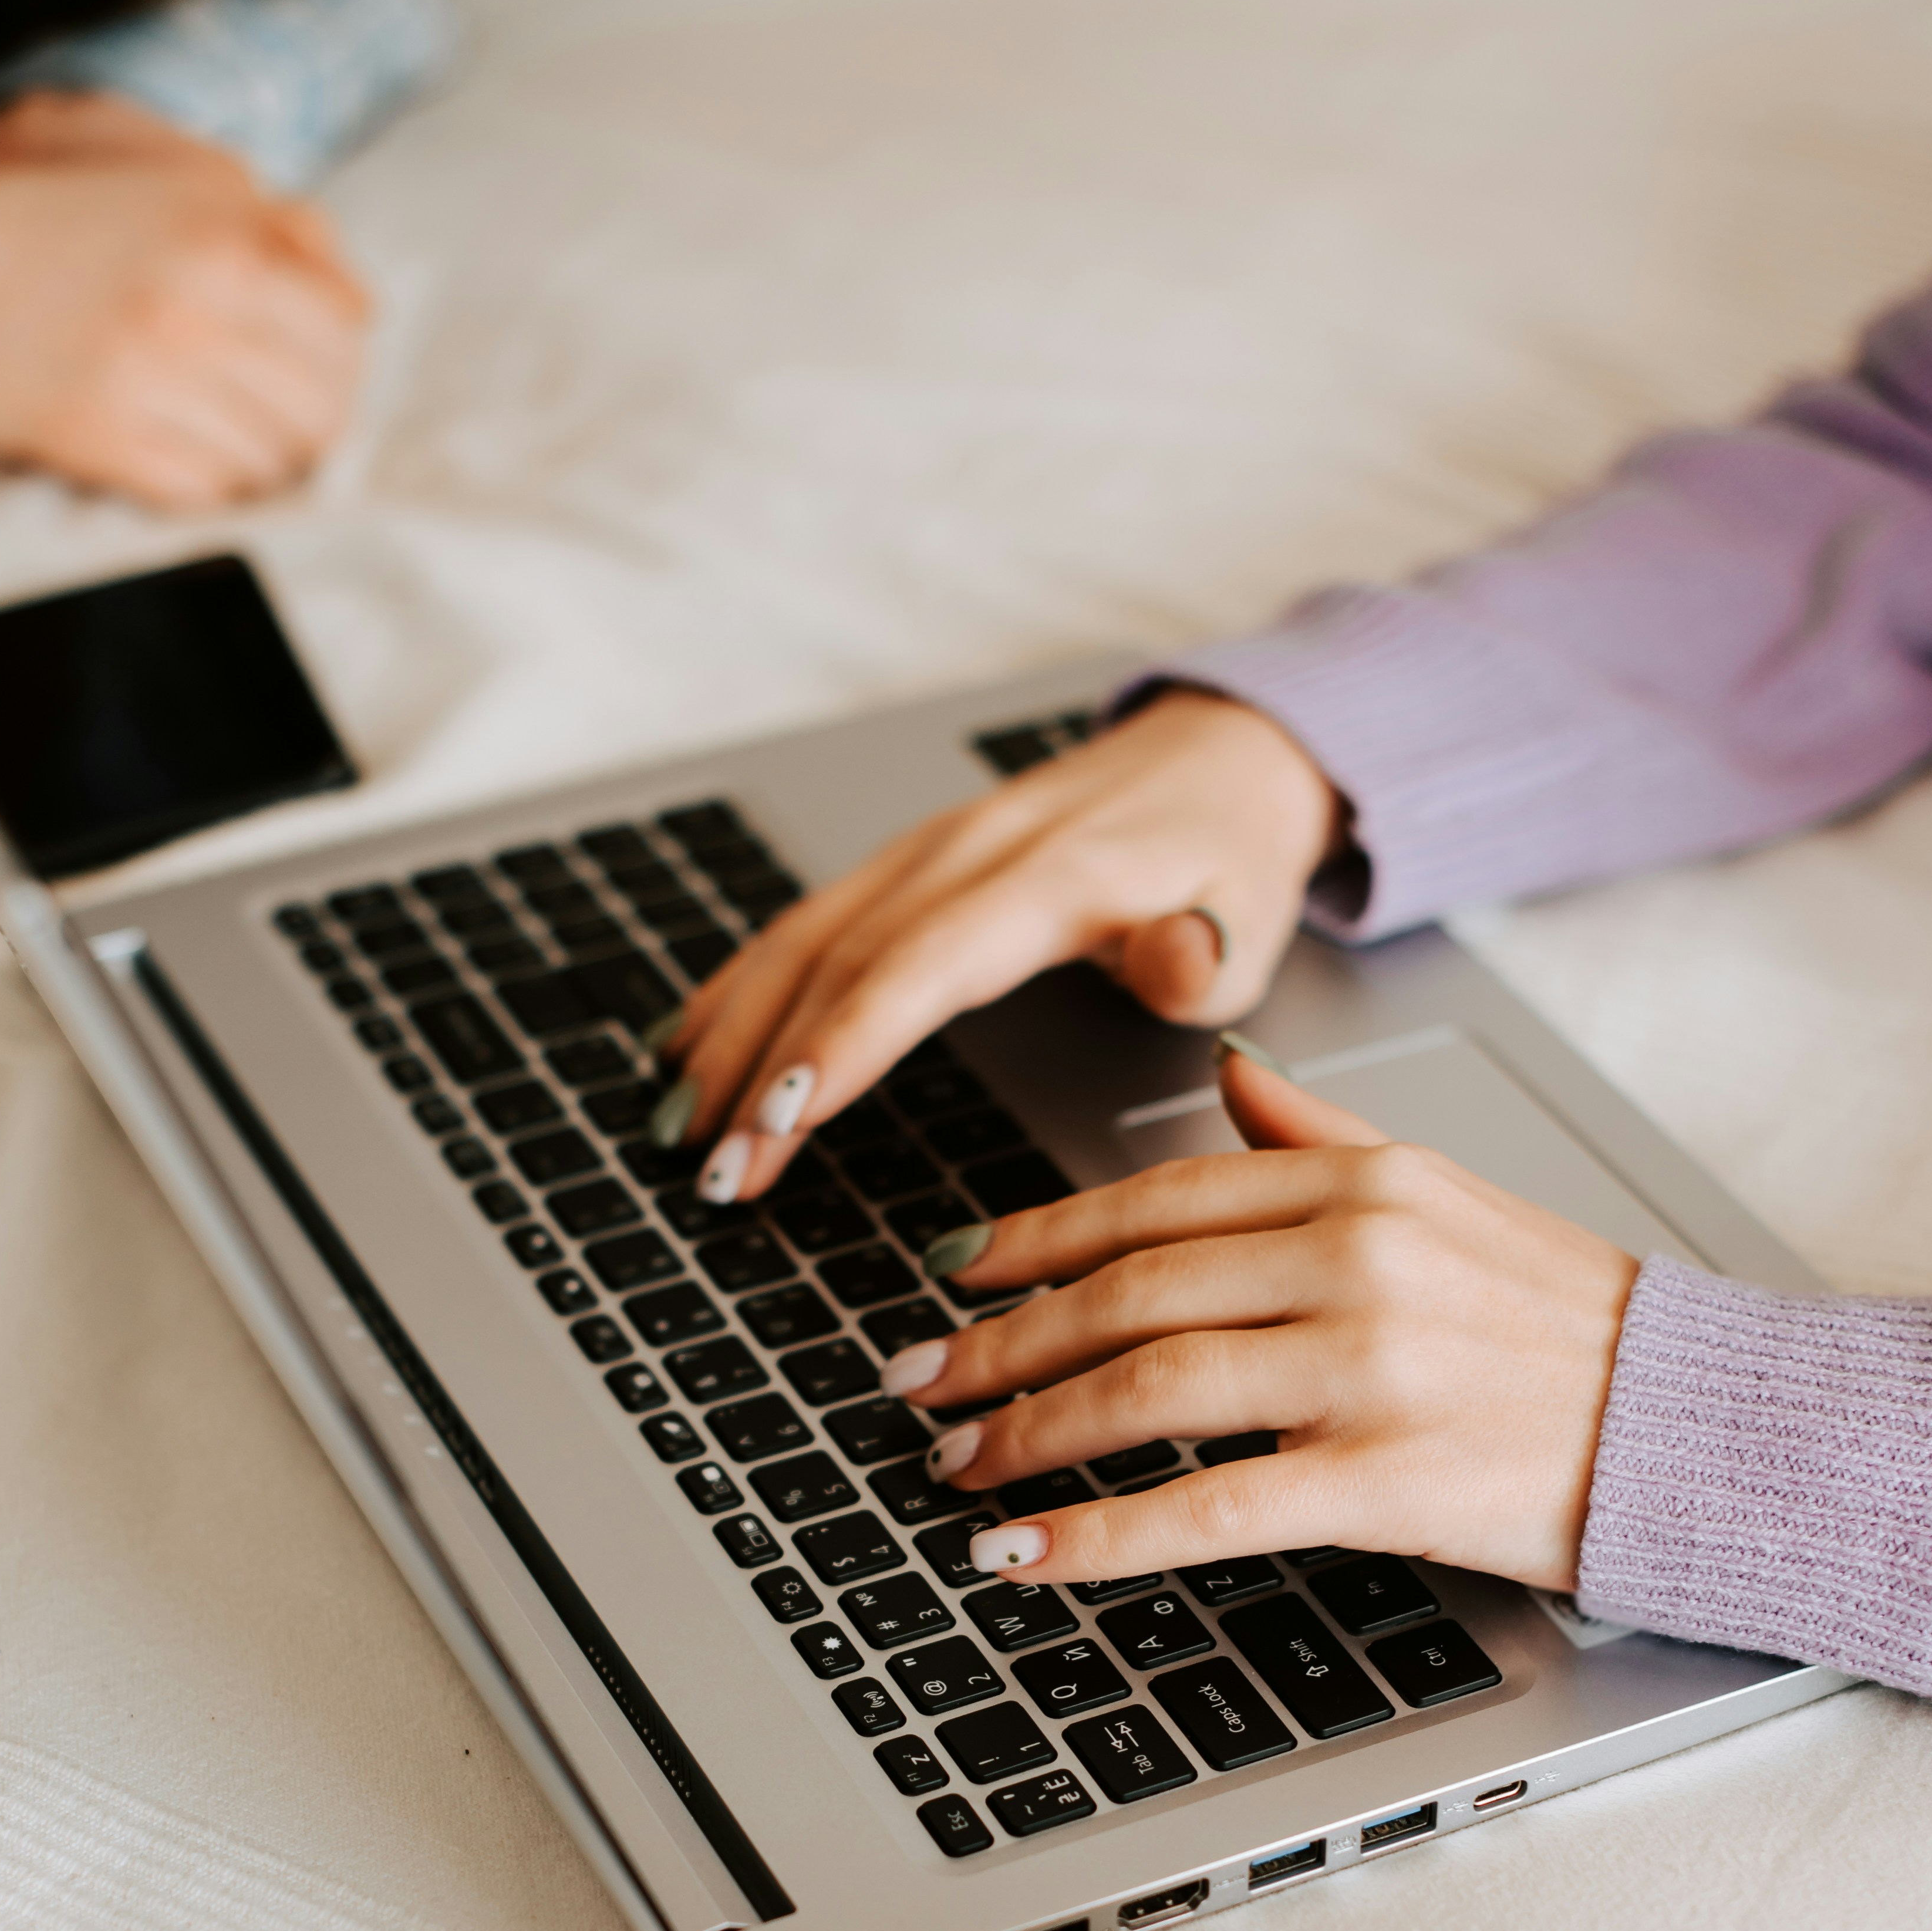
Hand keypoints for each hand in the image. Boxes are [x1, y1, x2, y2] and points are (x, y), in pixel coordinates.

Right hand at [0, 91, 370, 509]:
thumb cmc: (62, 209)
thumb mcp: (177, 170)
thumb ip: (284, 225)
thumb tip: (364, 305)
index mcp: (226, 239)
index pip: (344, 341)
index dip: (339, 366)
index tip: (314, 373)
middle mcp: (196, 310)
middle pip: (319, 413)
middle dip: (309, 423)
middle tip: (277, 416)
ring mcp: (150, 381)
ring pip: (269, 462)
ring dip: (259, 457)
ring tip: (223, 429)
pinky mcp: (107, 442)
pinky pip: (207, 494)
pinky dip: (210, 485)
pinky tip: (185, 452)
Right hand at [661, 687, 1344, 1204]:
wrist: (1221, 759)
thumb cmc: (1230, 857)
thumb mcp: (1252, 913)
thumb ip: (1205, 957)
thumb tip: (1174, 964)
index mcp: (1050, 874)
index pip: (919, 964)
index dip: (844, 1041)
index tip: (782, 1118)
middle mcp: (968, 851)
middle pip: (838, 962)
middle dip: (763, 1071)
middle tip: (718, 1171)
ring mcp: (925, 851)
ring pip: (801, 940)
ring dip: (732, 1034)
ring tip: (679, 1126)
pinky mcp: (906, 862)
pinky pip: (804, 925)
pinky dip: (739, 988)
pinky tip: (689, 1045)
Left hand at [878, 1044, 1637, 1593]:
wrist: (1699, 1427)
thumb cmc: (1573, 1328)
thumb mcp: (1453, 1197)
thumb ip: (1325, 1143)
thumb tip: (1229, 1080)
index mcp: (1365, 1183)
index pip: (1156, 1198)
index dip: (1036, 1238)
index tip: (958, 1272)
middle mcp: (1357, 1257)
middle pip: (1128, 1290)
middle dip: (1001, 1343)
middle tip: (920, 1381)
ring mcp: (1370, 1367)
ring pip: (1148, 1388)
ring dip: (1028, 1433)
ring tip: (955, 1466)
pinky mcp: (1385, 1477)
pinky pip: (1206, 1507)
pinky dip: (1098, 1535)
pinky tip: (1024, 1554)